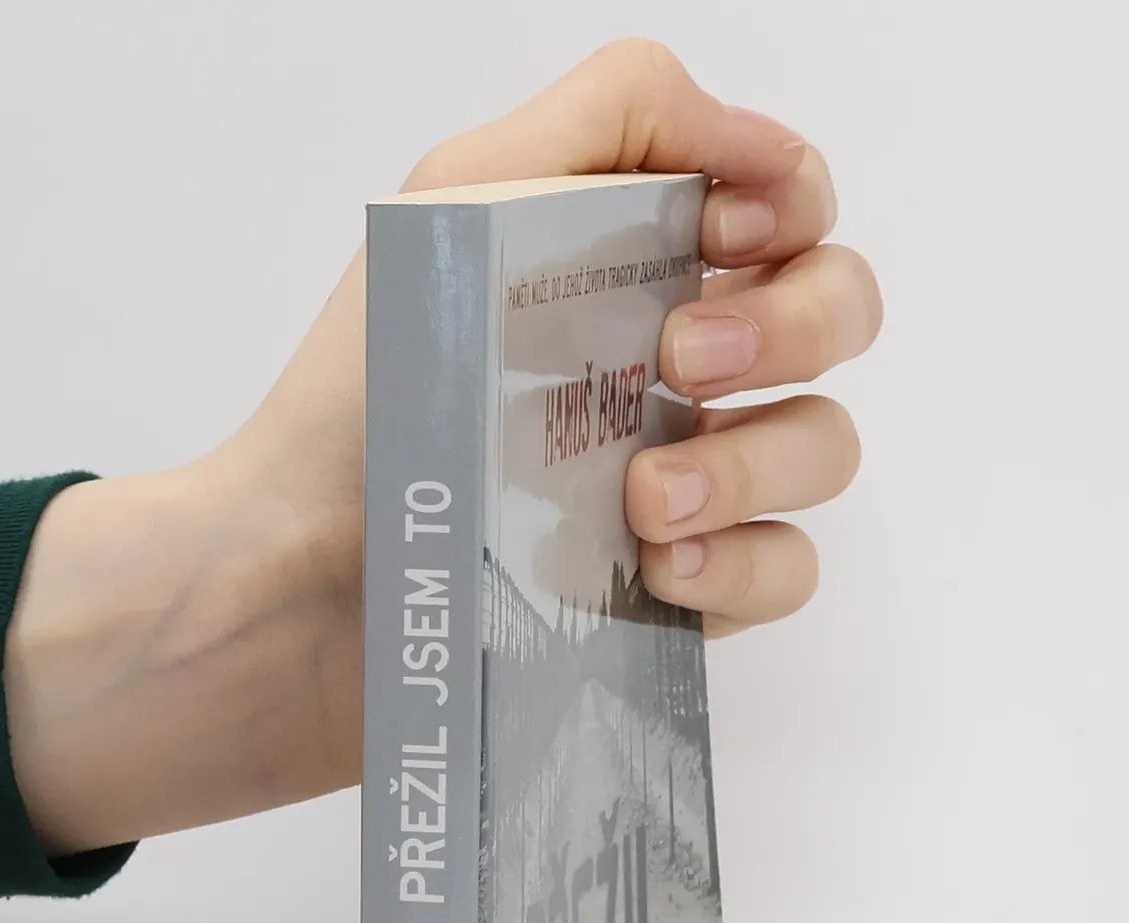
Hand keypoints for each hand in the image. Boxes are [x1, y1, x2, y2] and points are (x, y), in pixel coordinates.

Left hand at [1, 39, 881, 852]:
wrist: (291, 589)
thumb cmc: (352, 402)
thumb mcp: (456, 204)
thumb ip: (610, 118)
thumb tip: (756, 142)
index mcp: (626, 269)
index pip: (786, 208)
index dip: (790, 204)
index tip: (726, 236)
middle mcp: (666, 372)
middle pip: (837, 311)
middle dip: (790, 324)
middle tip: (679, 359)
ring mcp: (678, 487)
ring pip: (823, 445)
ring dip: (757, 459)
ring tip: (645, 497)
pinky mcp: (670, 598)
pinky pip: (784, 569)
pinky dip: (741, 563)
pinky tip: (657, 568)